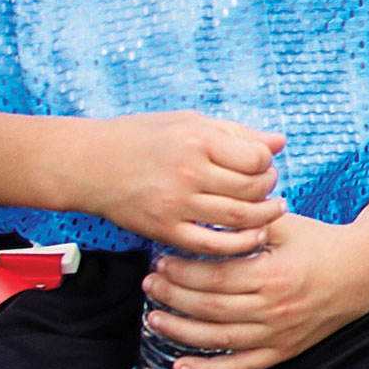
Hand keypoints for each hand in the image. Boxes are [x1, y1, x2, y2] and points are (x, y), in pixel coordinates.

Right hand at [71, 112, 285, 253]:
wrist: (88, 164)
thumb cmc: (142, 137)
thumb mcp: (191, 122)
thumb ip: (237, 133)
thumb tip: (280, 142)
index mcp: (198, 140)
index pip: (257, 159)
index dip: (268, 164)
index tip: (264, 166)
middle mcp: (189, 173)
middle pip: (252, 190)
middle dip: (269, 191)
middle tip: (269, 190)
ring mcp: (176, 205)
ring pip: (238, 219)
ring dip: (264, 218)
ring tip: (270, 212)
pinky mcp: (164, 230)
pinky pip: (212, 246)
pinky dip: (238, 245)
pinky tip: (249, 236)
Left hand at [138, 211, 368, 368]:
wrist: (366, 271)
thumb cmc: (323, 243)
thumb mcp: (288, 224)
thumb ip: (249, 221)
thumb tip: (209, 211)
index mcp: (273, 275)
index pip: (214, 278)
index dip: (182, 272)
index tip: (162, 262)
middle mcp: (274, 309)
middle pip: (209, 308)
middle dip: (172, 297)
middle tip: (150, 284)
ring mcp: (278, 333)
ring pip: (218, 339)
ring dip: (180, 331)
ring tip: (154, 318)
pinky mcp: (283, 350)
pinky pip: (241, 365)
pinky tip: (180, 365)